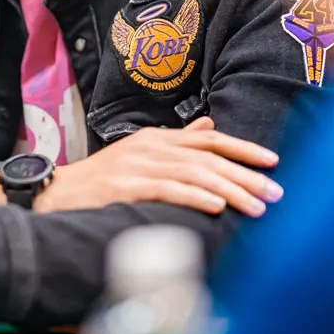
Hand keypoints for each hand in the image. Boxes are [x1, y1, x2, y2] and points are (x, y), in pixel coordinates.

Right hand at [37, 117, 282, 216]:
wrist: (58, 192)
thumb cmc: (102, 179)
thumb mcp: (141, 154)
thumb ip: (177, 142)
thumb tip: (209, 127)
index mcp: (158, 138)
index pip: (209, 139)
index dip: (243, 149)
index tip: (273, 162)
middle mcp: (152, 146)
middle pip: (208, 157)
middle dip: (246, 175)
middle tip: (275, 193)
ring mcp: (138, 164)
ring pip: (195, 173)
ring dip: (230, 190)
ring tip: (256, 206)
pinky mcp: (126, 185)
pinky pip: (168, 189)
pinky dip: (195, 196)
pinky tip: (216, 206)